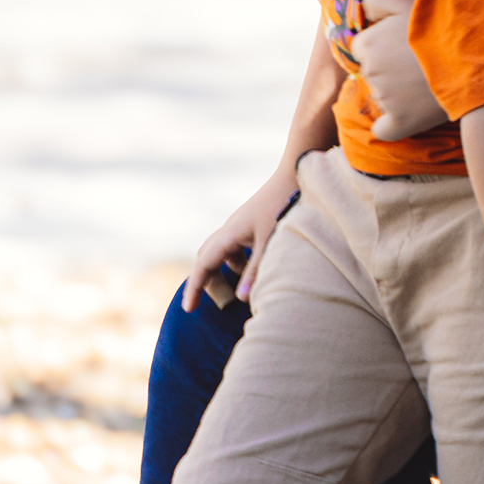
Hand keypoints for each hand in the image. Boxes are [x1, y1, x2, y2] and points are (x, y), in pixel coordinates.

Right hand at [185, 166, 301, 309]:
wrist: (295, 174)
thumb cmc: (284, 205)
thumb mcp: (271, 242)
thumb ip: (257, 270)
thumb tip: (242, 298)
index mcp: (229, 234)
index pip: (203, 265)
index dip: (195, 288)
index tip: (188, 310)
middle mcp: (229, 229)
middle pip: (207, 258)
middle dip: (206, 280)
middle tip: (209, 303)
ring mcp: (239, 225)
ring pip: (222, 252)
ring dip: (226, 271)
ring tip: (238, 292)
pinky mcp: (250, 223)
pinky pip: (236, 247)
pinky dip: (240, 261)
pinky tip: (256, 269)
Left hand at [354, 0, 449, 140]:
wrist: (477, 57)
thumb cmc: (444, 25)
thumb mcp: (407, 0)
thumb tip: (362, 10)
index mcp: (366, 43)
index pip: (363, 47)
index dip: (385, 44)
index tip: (407, 44)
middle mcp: (369, 72)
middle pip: (373, 71)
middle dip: (391, 67)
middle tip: (421, 61)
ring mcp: (384, 100)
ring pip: (382, 96)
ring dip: (399, 91)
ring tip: (429, 80)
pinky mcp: (399, 123)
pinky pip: (384, 129)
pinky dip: (393, 124)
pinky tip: (410, 114)